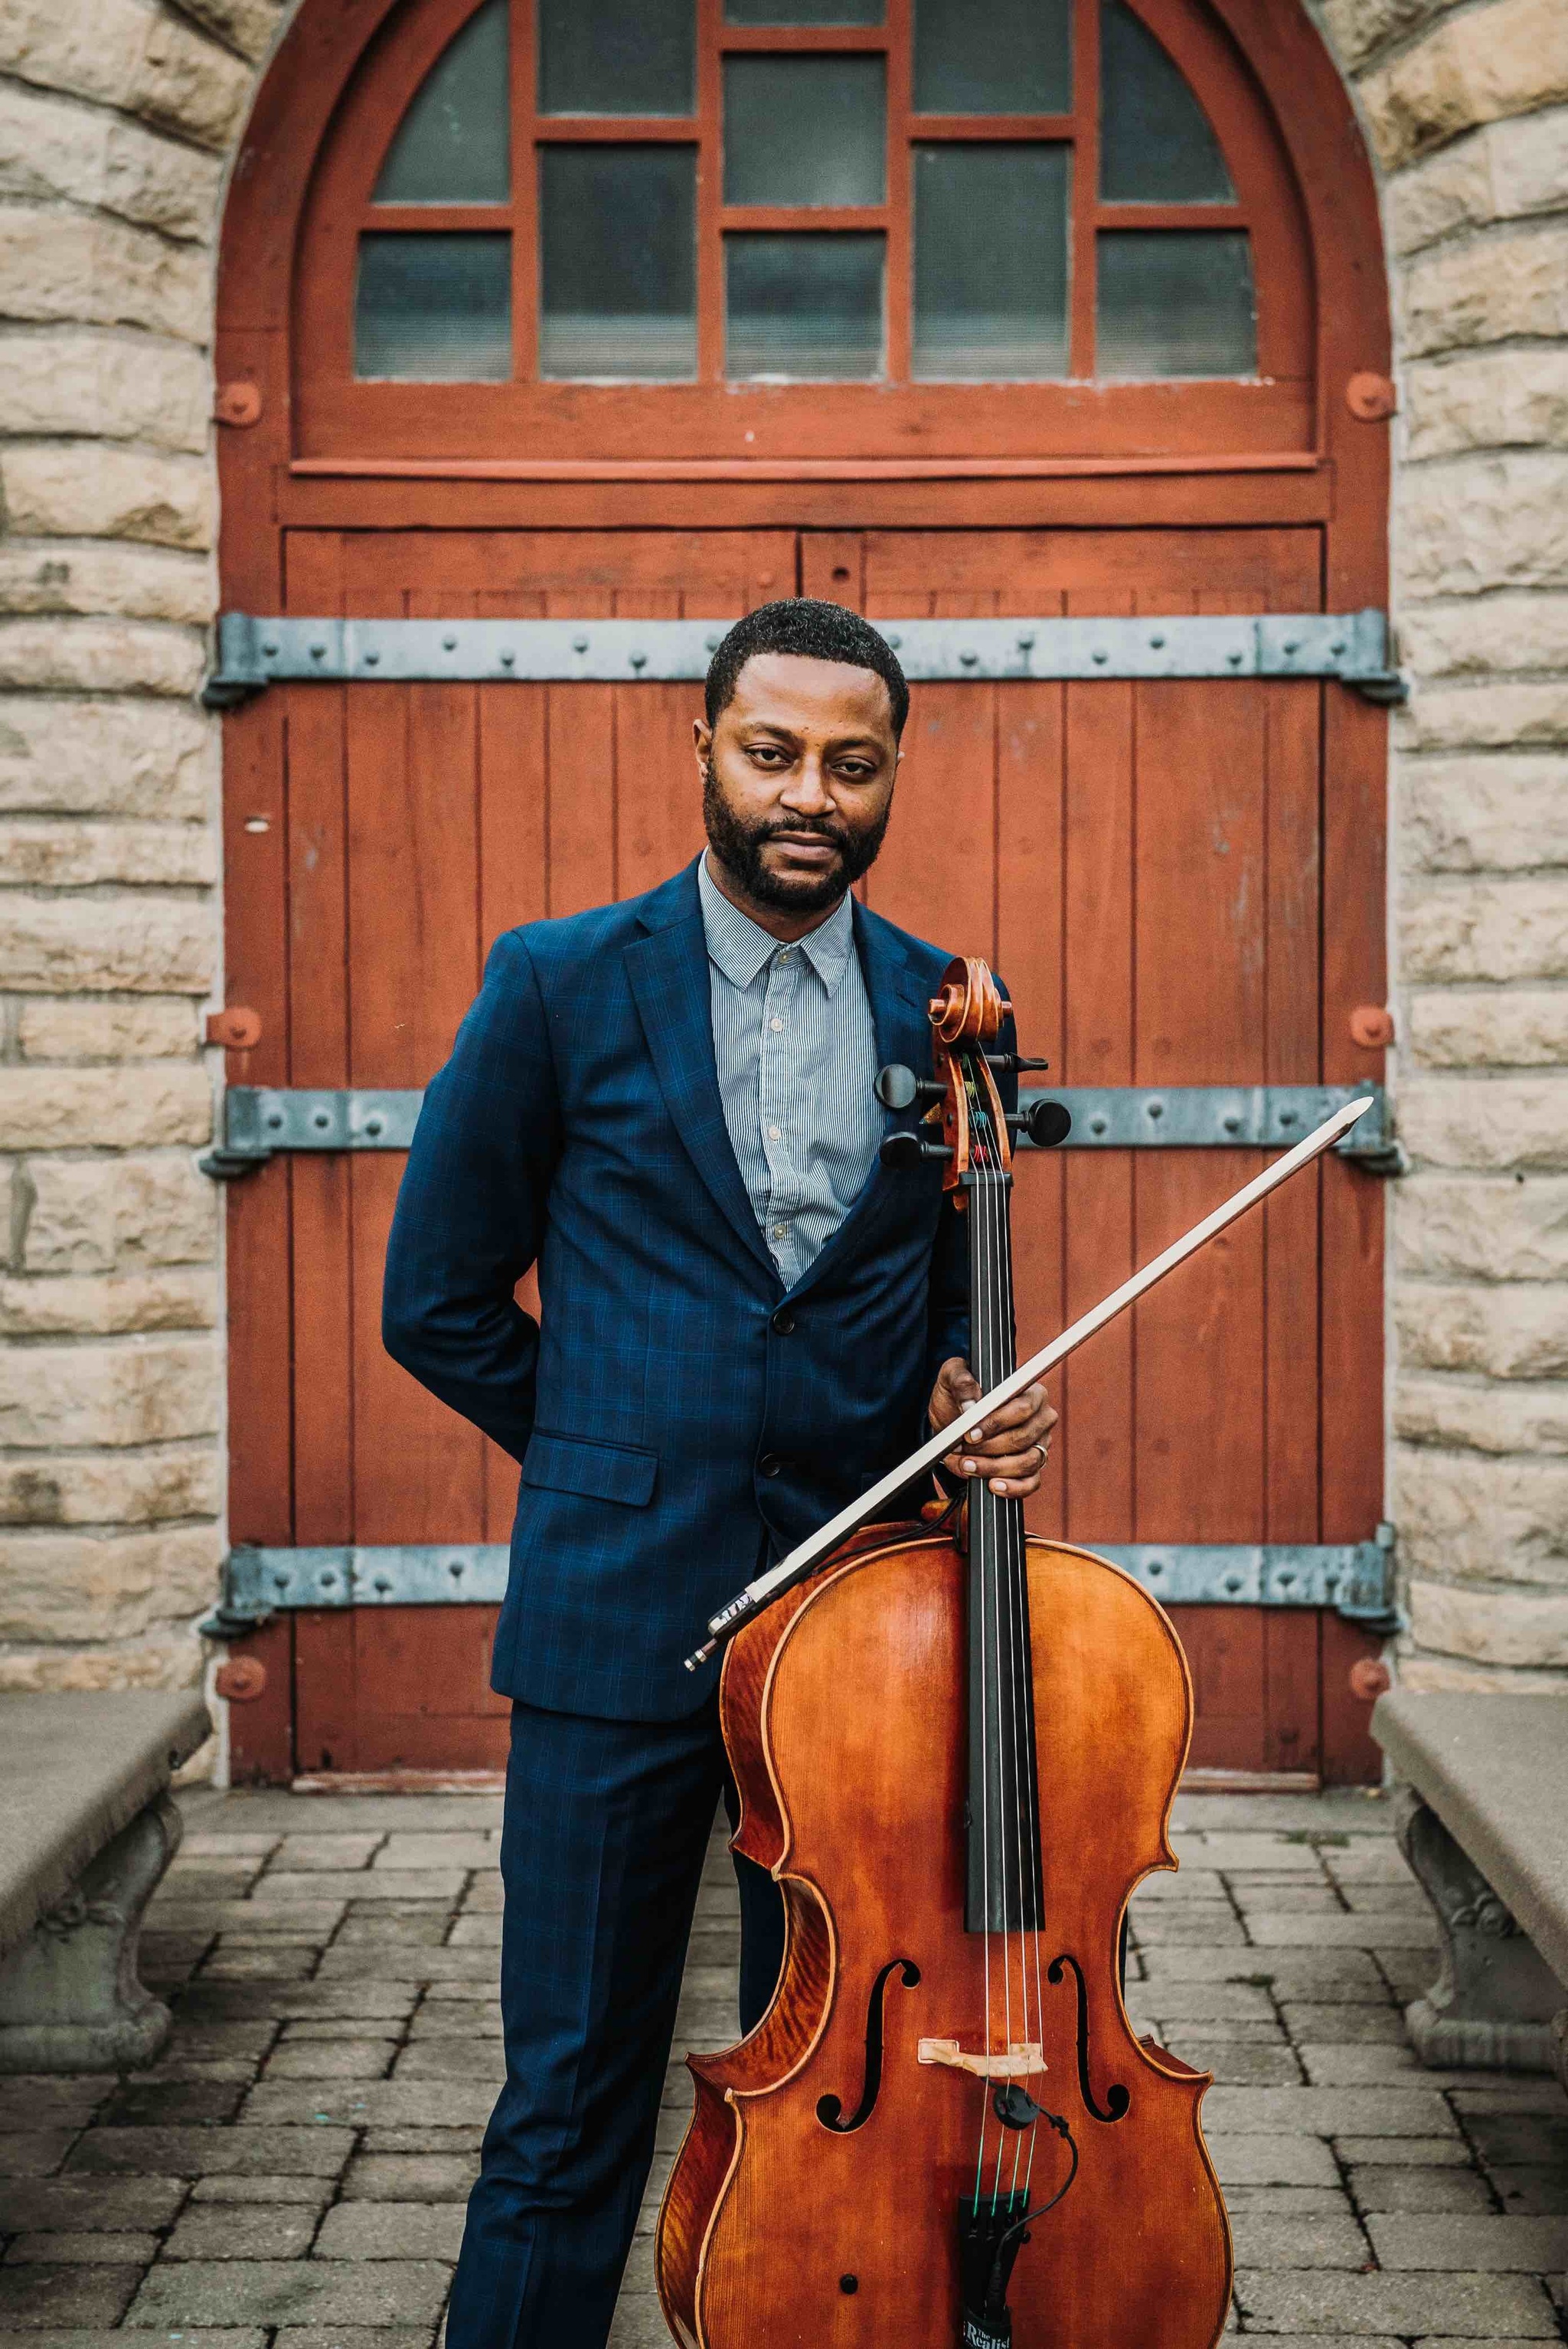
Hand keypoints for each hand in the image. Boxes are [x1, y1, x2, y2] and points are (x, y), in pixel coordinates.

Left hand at [928, 1357, 1057, 1497]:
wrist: (954, 1420)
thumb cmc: (959, 1394)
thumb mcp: (952, 1377)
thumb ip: (961, 1382)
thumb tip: (970, 1404)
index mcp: (1030, 1391)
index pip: (1023, 1408)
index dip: (997, 1423)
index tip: (971, 1433)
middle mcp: (1041, 1418)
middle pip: (1023, 1438)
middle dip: (989, 1447)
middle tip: (963, 1449)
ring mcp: (1041, 1444)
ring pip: (1027, 1462)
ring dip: (993, 1468)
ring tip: (968, 1465)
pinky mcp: (1034, 1467)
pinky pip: (1030, 1483)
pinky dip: (1011, 1487)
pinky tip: (992, 1485)